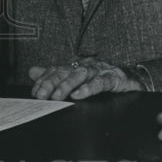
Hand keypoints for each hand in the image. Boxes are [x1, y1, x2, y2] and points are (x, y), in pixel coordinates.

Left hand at [29, 57, 143, 100]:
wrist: (129, 78)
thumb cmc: (100, 77)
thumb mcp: (75, 77)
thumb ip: (54, 75)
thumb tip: (32, 71)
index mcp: (75, 65)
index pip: (56, 70)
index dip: (44, 80)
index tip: (35, 92)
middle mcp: (85, 65)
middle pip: (65, 71)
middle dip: (51, 83)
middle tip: (41, 95)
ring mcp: (99, 70)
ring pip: (81, 75)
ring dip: (67, 85)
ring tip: (57, 96)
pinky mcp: (113, 78)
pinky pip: (100, 82)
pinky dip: (89, 88)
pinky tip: (79, 95)